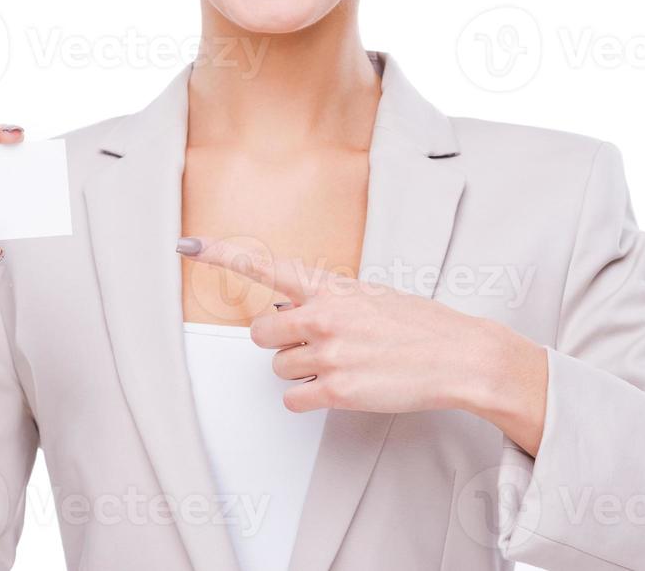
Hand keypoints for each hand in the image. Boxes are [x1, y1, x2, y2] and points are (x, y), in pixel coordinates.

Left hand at [176, 236, 549, 452]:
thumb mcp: (370, 295)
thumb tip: (294, 313)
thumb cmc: (419, 325)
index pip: (266, 266)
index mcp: (330, 287)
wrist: (458, 355)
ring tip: (341, 364)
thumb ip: (328, 299)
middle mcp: (323, 316)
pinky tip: (338, 388)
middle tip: (311, 344)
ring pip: (279, 368)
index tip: (186, 245)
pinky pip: (293, 399)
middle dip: (278, 342)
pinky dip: (308, 399)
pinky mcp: (337, 391)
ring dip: (301, 371)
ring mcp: (328, 354)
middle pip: (261, 333)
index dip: (220, 254)